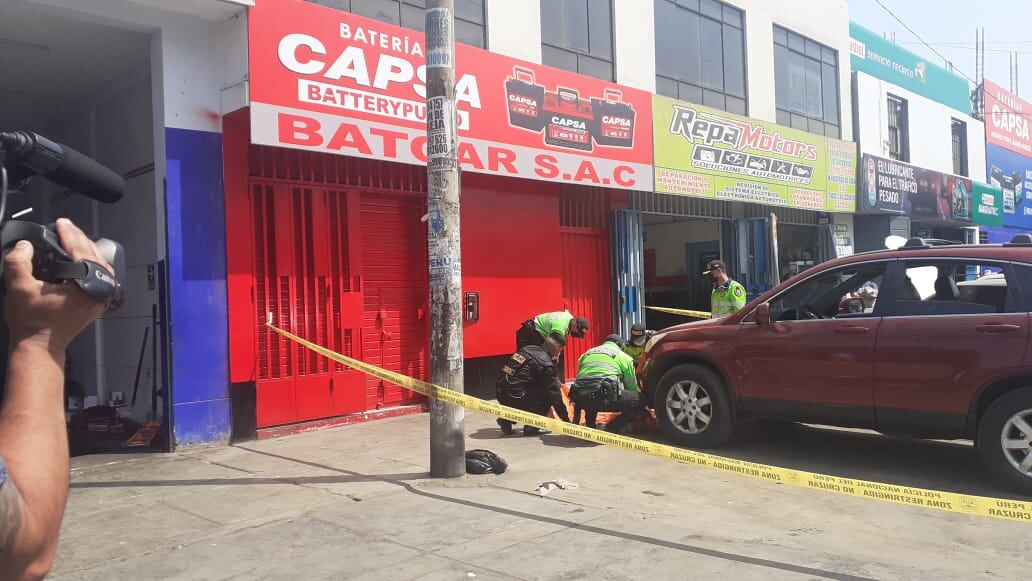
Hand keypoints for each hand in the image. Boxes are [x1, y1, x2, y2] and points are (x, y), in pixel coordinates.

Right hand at [3, 218, 112, 354]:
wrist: (39, 346)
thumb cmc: (32, 323)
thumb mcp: (18, 287)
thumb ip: (18, 261)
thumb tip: (25, 245)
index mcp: (86, 287)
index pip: (81, 251)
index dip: (69, 234)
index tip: (60, 223)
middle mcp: (99, 292)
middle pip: (93, 255)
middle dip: (78, 238)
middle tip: (65, 227)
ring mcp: (101, 298)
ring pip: (98, 265)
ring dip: (84, 250)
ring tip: (70, 238)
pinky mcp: (97, 302)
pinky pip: (97, 276)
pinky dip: (87, 263)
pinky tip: (76, 257)